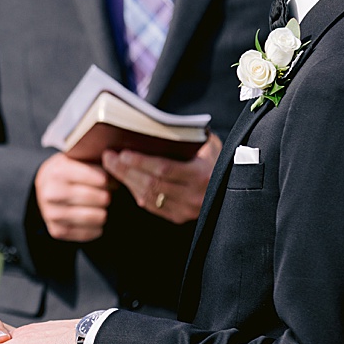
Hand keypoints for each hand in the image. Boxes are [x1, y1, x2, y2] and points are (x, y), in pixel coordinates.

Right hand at [34, 152, 114, 241]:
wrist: (43, 188)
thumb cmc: (68, 172)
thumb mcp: (78, 159)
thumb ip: (98, 161)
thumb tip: (119, 168)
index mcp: (60, 171)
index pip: (101, 179)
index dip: (110, 181)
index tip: (109, 181)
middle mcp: (53, 193)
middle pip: (101, 198)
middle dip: (107, 197)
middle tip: (105, 195)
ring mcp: (53, 214)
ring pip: (97, 217)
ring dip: (103, 212)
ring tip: (99, 206)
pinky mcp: (57, 231)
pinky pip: (90, 233)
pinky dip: (96, 227)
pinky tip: (91, 217)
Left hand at [102, 133, 221, 224]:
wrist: (235, 185)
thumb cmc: (217, 158)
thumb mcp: (209, 144)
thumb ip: (189, 137)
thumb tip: (155, 127)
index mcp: (202, 175)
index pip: (164, 169)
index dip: (140, 162)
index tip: (122, 153)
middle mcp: (195, 196)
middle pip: (151, 184)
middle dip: (126, 170)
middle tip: (109, 157)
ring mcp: (187, 210)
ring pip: (148, 196)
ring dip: (127, 181)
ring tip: (112, 166)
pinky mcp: (180, 217)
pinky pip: (152, 206)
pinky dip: (136, 192)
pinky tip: (126, 180)